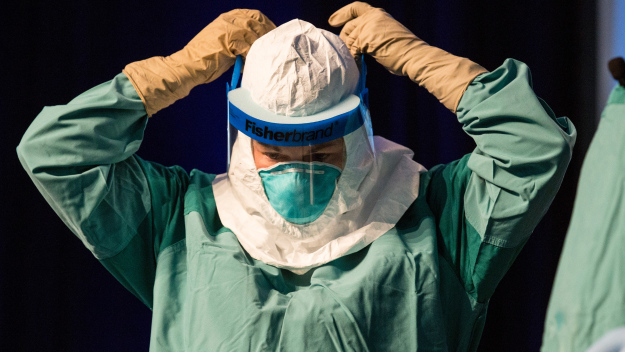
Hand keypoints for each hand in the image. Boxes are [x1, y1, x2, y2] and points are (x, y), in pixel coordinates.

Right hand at [123, 9, 274, 115]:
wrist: (188, 66)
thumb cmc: (206, 60)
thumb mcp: (225, 44)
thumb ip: (240, 41)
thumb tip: (257, 46)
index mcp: (227, 18)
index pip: (254, 15)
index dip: (266, 24)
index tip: (274, 36)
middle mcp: (227, 20)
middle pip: (257, 22)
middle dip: (268, 35)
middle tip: (274, 48)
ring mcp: (226, 29)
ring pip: (253, 35)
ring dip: (260, 47)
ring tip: (263, 58)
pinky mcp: (226, 41)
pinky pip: (247, 47)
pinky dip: (251, 56)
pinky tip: (251, 64)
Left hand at [329, 2, 415, 75]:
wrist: (414, 56)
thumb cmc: (404, 52)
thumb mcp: (387, 36)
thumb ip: (373, 35)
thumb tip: (359, 46)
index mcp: (378, 14)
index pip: (356, 8)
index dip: (343, 13)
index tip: (332, 21)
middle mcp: (372, 17)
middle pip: (349, 26)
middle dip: (344, 40)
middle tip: (344, 52)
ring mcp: (368, 27)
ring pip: (349, 39)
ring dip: (348, 52)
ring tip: (353, 62)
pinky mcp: (366, 39)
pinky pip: (352, 50)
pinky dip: (352, 59)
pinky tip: (356, 67)